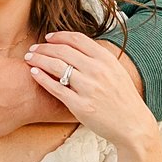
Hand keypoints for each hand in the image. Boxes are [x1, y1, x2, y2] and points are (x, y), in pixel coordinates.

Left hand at [25, 32, 155, 147]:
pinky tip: (34, 73)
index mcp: (106, 59)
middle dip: (44, 48)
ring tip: (29, 58)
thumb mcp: (116, 71)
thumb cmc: (123, 98)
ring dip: (39, 60)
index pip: (77, 39)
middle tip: (33, 49)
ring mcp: (88, 88)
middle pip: (62, 51)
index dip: (59, 36)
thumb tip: (76, 46)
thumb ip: (98, 58)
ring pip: (56, 66)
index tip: (48, 38)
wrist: (133, 124)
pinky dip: (42, 78)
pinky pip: (55, 88)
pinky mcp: (80, 105)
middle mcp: (97, 71)